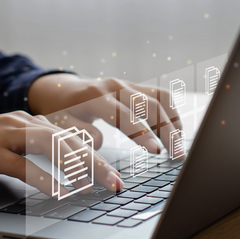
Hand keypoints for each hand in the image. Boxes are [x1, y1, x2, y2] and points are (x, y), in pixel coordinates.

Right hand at [0, 111, 122, 194]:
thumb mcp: (8, 146)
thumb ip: (34, 149)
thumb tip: (64, 165)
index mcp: (27, 121)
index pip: (70, 135)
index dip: (95, 153)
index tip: (114, 172)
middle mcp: (19, 123)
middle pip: (67, 140)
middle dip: (96, 162)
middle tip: (117, 183)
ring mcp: (2, 135)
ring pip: (49, 146)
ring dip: (77, 167)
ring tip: (97, 186)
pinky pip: (20, 164)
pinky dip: (42, 177)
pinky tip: (58, 192)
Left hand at [29, 74, 182, 153]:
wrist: (62, 89)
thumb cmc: (61, 111)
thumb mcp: (59, 125)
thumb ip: (78, 134)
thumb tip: (101, 143)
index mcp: (94, 96)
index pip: (124, 115)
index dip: (141, 133)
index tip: (156, 151)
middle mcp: (114, 86)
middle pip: (149, 105)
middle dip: (166, 131)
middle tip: (177, 155)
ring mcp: (126, 84)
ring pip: (159, 98)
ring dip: (173, 122)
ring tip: (180, 146)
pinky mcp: (133, 86)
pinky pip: (159, 95)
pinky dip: (171, 112)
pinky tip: (176, 130)